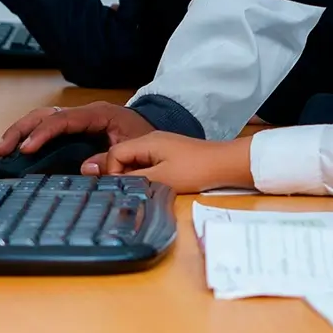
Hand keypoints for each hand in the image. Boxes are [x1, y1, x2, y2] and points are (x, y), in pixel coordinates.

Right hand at [0, 100, 150, 158]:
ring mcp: (79, 120)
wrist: (156, 140)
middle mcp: (86, 113)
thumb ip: (113, 159)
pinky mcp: (75, 130)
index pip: (65, 119)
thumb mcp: (134, 149)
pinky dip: (30, 137)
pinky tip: (16, 151)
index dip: (44, 133)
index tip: (26, 149)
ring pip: (43, 118)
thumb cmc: (146, 142)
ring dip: (21, 132)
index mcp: (100, 114)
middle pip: (47, 114)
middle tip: (2, 149)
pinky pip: (49, 129)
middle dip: (22, 129)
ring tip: (2, 150)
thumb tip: (86, 168)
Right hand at [94, 133, 252, 191]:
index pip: (114, 153)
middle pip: (122, 156)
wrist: (226, 164)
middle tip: (129, 192)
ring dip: (134, 176)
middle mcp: (150, 140)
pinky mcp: (169, 154)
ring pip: (135, 161)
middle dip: (120, 174)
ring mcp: (161, 146)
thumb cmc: (195, 170)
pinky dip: (145, 174)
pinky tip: (154, 186)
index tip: (122, 189)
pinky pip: (147, 163)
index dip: (111, 172)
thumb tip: (105, 178)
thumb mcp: (160, 178)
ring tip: (143, 190)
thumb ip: (132, 178)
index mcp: (146, 141)